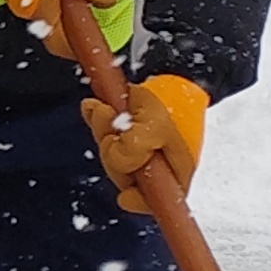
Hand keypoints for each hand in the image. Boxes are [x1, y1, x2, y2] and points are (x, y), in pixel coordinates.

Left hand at [84, 74, 206, 202]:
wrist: (174, 69)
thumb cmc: (173, 100)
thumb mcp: (158, 125)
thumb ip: (137, 146)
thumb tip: (119, 160)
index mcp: (174, 171)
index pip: (156, 201)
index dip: (139, 202)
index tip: (125, 197)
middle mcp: (157, 164)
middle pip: (124, 175)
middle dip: (114, 152)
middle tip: (117, 127)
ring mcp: (140, 148)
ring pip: (111, 153)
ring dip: (104, 131)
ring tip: (108, 109)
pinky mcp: (126, 131)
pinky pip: (104, 133)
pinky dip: (98, 120)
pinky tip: (96, 107)